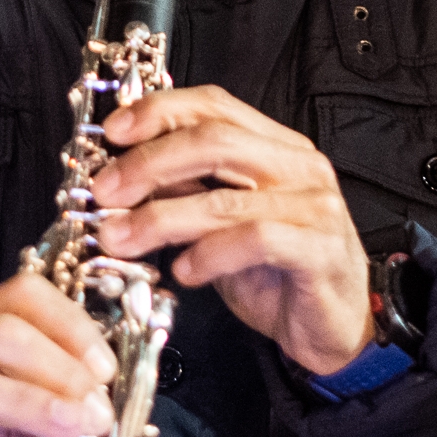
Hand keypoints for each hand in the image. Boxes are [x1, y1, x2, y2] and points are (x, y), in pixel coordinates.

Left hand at [92, 85, 373, 376]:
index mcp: (276, 146)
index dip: (159, 112)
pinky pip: (255, 240)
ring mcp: (315, 206)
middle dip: (147, 163)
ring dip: (160, 218)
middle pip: (214, 141)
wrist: (332, 330)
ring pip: (225, 197)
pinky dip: (210, 254)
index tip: (111, 133)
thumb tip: (121, 175)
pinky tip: (184, 271)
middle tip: (103, 192)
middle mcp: (299, 166)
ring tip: (120, 239)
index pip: (215, 106)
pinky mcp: (320, 250)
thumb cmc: (274, 275)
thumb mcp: (219, 226)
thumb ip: (184, 192)